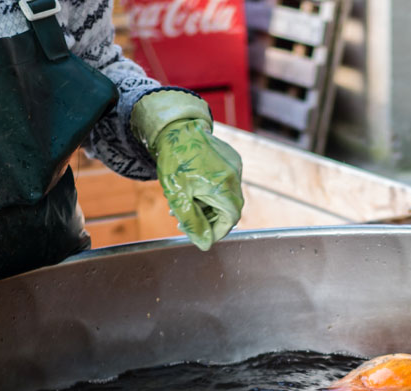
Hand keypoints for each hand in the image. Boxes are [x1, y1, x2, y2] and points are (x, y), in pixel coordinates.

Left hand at [131, 90, 243, 250]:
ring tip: (184, 203)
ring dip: (207, 205)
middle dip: (207, 218)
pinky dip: (210, 191)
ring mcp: (235, 166)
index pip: (229, 221)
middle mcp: (235, 177)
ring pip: (225, 197)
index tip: (199, 236)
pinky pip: (225, 183)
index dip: (215, 232)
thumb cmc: (175, 159)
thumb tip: (204, 244)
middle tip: (184, 219)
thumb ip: (192, 222)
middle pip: (227, 210)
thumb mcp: (178, 195)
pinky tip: (192, 187)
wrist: (175, 126)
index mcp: (224, 186)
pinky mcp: (231, 160)